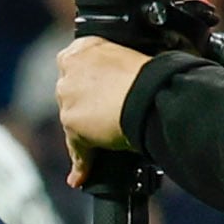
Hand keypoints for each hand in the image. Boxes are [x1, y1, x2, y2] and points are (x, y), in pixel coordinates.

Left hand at [54, 34, 142, 186]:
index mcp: (85, 47)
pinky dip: (81, 163)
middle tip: (110, 113)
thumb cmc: (155, 75)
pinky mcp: (71, 123)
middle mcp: (70, 69)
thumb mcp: (131, 56)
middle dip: (85, 104)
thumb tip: (124, 77)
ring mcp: (68, 97)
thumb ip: (115, 64)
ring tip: (106, 139)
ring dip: (85, 131)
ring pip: (72, 119)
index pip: (74, 63)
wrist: (154, 95)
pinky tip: (80, 176)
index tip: (98, 89)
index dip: (88, 79)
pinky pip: (76, 147)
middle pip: (70, 92)